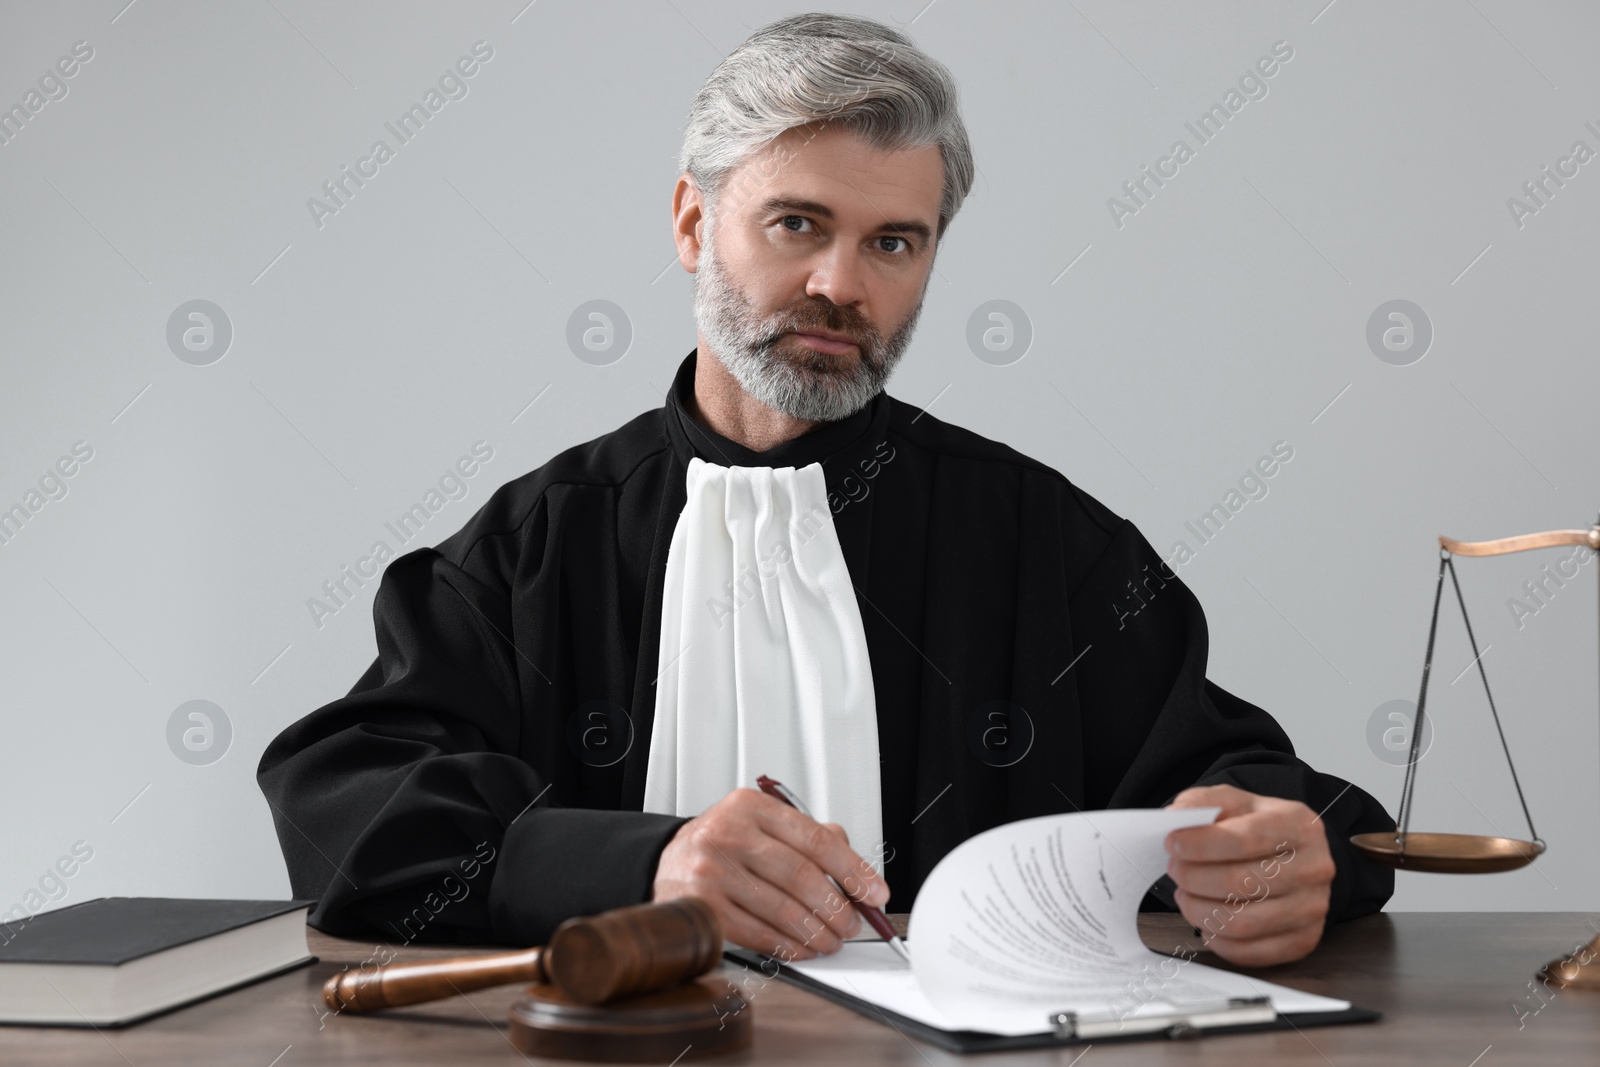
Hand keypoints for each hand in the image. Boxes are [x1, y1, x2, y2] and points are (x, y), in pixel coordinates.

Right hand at [650, 787, 889, 959]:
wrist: (666, 861)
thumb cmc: (723, 844)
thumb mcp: (761, 825)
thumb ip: (808, 838)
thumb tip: (856, 872)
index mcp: (751, 807)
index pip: (816, 839)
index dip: (853, 870)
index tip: (875, 892)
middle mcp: (728, 834)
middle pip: (801, 876)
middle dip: (838, 907)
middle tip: (854, 923)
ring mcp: (712, 872)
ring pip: (782, 909)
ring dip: (817, 932)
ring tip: (832, 940)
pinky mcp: (703, 908)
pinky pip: (758, 933)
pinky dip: (788, 946)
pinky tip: (802, 948)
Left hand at [1164, 784, 1334, 966]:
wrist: (1292, 855)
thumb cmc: (1256, 828)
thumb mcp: (1232, 801)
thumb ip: (1203, 802)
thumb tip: (1176, 818)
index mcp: (1299, 825)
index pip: (1244, 839)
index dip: (1200, 845)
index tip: (1172, 844)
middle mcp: (1314, 868)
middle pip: (1240, 883)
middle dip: (1193, 878)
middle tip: (1174, 870)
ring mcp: (1313, 908)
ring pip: (1241, 923)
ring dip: (1198, 911)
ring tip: (1185, 895)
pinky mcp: (1305, 940)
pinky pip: (1251, 952)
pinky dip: (1217, 940)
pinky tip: (1205, 922)